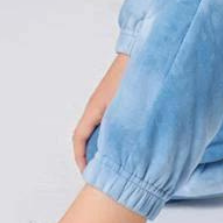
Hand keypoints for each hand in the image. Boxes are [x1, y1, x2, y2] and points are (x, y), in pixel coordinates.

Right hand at [73, 53, 130, 172]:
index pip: (79, 138)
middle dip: (94, 154)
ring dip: (106, 141)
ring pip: (101, 125)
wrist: (143, 49)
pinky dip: (116, 129)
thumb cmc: (134, 74)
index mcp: (95, 107)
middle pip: (88, 134)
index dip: (81, 158)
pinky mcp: (117, 94)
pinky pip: (111, 116)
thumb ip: (124, 130)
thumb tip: (124, 150)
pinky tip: (132, 135)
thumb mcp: (128, 109)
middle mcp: (98, 104)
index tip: (88, 174)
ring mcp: (107, 99)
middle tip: (105, 170)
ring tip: (120, 157)